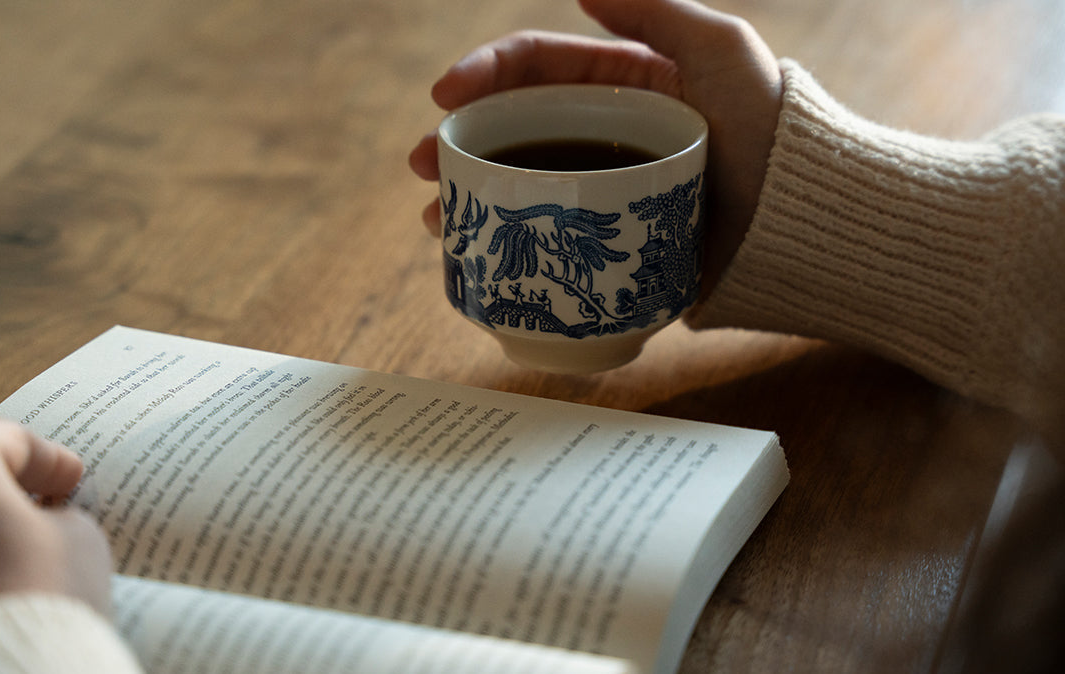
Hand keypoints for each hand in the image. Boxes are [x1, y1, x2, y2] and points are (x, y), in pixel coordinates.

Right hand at [409, 0, 781, 300]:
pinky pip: (547, 236)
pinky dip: (506, 243)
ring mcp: (604, 190)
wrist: (804, 222)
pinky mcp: (611, 242)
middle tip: (422, 164)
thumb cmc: (771, 128)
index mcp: (622, 81)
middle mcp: (605, 133)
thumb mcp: (720, 49)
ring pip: (520, 186)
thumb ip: (655, 9)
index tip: (444, 95)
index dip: (484, 73)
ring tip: (437, 218)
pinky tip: (473, 255)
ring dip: (469, 196)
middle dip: (458, 141)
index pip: (536, 66)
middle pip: (513, 129)